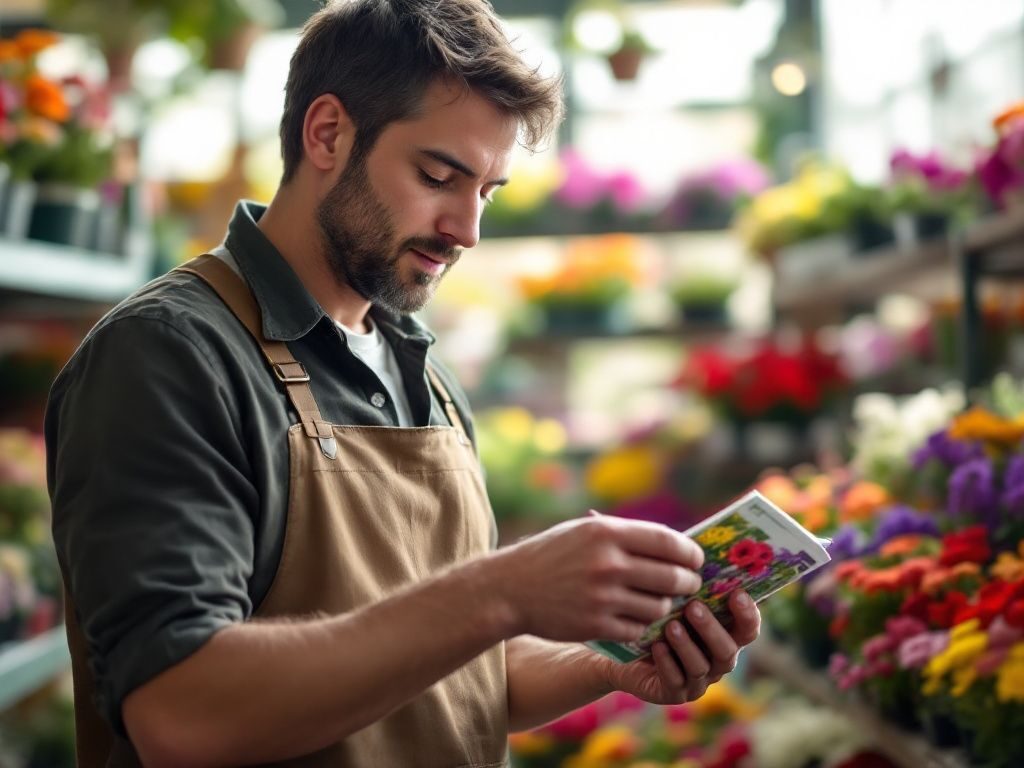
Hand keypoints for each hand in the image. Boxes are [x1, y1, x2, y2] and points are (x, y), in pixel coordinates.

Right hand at [489, 514, 702, 642]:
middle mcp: (607, 563)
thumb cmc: (551, 555)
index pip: (667, 541)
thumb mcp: (584, 532)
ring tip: (660, 601)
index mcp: (607, 533)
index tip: (697, 558)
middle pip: (671, 576)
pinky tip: (637, 618)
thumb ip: (625, 535)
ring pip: (659, 606)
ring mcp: (602, 597)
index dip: (689, 552)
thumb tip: (673, 545)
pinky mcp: (596, 625)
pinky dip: (643, 626)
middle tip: (690, 584)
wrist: (510, 588)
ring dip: (665, 606)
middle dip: (688, 582)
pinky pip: (639, 629)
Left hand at [604, 590, 760, 704]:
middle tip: (694, 607)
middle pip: (727, 650)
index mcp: (726, 636)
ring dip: (687, 645)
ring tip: (671, 626)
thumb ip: (692, 586)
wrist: (623, 652)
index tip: (738, 594)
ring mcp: (698, 681)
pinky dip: (667, 663)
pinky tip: (657, 647)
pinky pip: (675, 682)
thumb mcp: (675, 601)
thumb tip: (697, 553)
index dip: (748, 614)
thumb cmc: (656, 618)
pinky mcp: (674, 694)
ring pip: (701, 667)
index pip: (748, 629)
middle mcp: (717, 661)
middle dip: (711, 628)